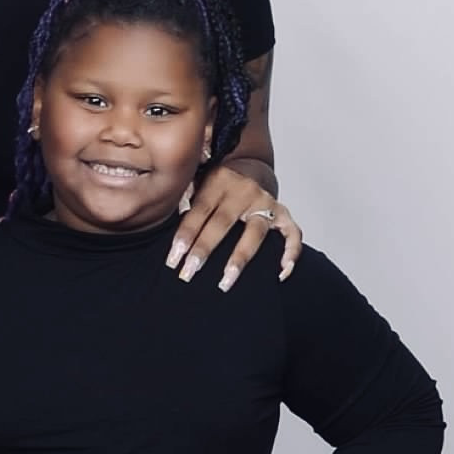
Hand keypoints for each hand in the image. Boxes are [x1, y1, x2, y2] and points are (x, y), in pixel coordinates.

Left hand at [167, 168, 301, 288]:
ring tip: (225, 282)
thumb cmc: (214, 186)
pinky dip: (291, 253)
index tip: (173, 259)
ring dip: (239, 259)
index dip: (186, 235)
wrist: (246, 170)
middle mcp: (244, 190)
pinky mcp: (283, 213)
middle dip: (204, 250)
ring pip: (255, 233)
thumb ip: (183, 196)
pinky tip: (281, 273)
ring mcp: (266, 202)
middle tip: (188, 274)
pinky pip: (293, 234)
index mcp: (219, 181)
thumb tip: (161, 212)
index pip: (200, 211)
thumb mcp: (196, 182)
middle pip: (223, 223)